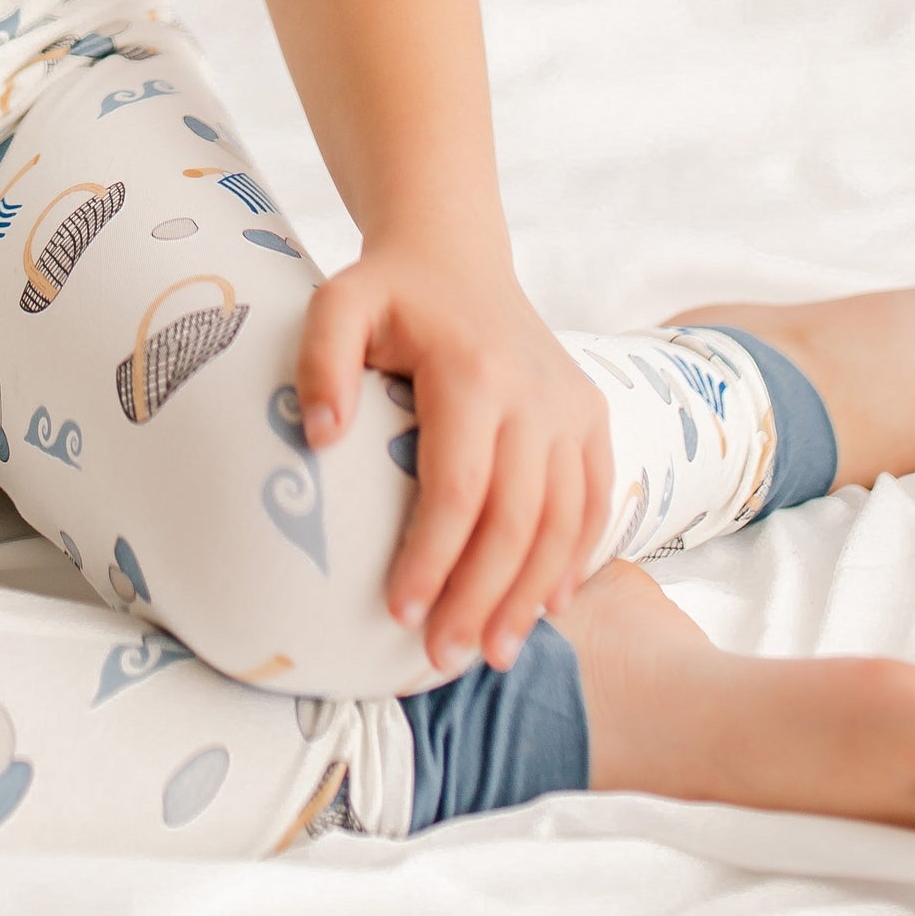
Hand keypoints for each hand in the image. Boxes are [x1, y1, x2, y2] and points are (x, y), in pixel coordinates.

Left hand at [294, 238, 613, 675]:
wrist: (456, 256)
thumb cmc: (386, 292)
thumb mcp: (336, 304)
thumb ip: (320, 362)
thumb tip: (319, 441)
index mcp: (472, 372)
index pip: (458, 488)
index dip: (432, 558)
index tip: (397, 612)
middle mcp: (535, 394)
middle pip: (516, 519)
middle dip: (481, 598)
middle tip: (443, 658)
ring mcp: (571, 407)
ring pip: (565, 522)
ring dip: (531, 596)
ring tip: (493, 654)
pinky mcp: (590, 416)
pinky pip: (595, 501)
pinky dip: (575, 560)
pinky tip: (546, 609)